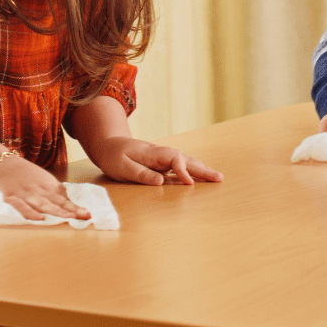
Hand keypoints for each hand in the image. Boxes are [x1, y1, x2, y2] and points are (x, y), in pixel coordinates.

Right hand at [0, 154, 91, 220]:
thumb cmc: (22, 173)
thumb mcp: (41, 178)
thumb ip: (53, 190)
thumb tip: (68, 200)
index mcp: (47, 185)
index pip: (64, 199)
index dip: (75, 207)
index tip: (88, 214)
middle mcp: (38, 190)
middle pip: (56, 202)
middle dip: (71, 210)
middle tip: (85, 216)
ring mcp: (25, 194)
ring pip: (42, 204)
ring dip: (56, 212)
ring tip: (68, 219)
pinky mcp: (11, 197)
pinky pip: (21, 207)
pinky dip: (30, 213)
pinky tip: (39, 219)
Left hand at [90, 135, 222, 185]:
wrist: (107, 143)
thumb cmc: (112, 156)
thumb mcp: (121, 167)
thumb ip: (140, 174)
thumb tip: (160, 181)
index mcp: (152, 152)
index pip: (174, 158)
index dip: (183, 170)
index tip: (188, 183)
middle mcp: (160, 153)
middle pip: (185, 158)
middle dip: (202, 168)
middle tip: (219, 178)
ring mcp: (161, 157)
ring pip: (185, 161)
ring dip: (201, 169)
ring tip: (216, 177)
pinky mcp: (160, 162)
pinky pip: (180, 165)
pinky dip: (192, 169)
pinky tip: (200, 175)